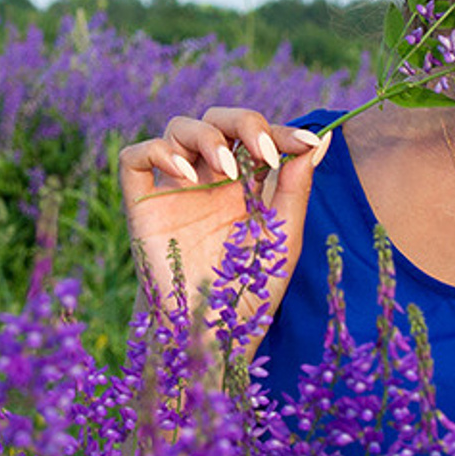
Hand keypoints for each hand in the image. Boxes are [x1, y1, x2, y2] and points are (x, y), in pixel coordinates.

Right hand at [117, 108, 331, 331]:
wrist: (210, 335)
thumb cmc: (249, 294)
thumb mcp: (283, 238)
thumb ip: (296, 187)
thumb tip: (319, 140)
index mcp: (243, 184)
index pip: (257, 136)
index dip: (280, 130)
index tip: (305, 142)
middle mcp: (206, 179)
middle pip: (217, 119)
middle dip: (244, 123)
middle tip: (264, 152)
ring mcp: (173, 188)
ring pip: (178, 127)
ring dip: (206, 136)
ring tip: (227, 171)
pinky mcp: (141, 202)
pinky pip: (135, 156)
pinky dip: (157, 151)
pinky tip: (186, 174)